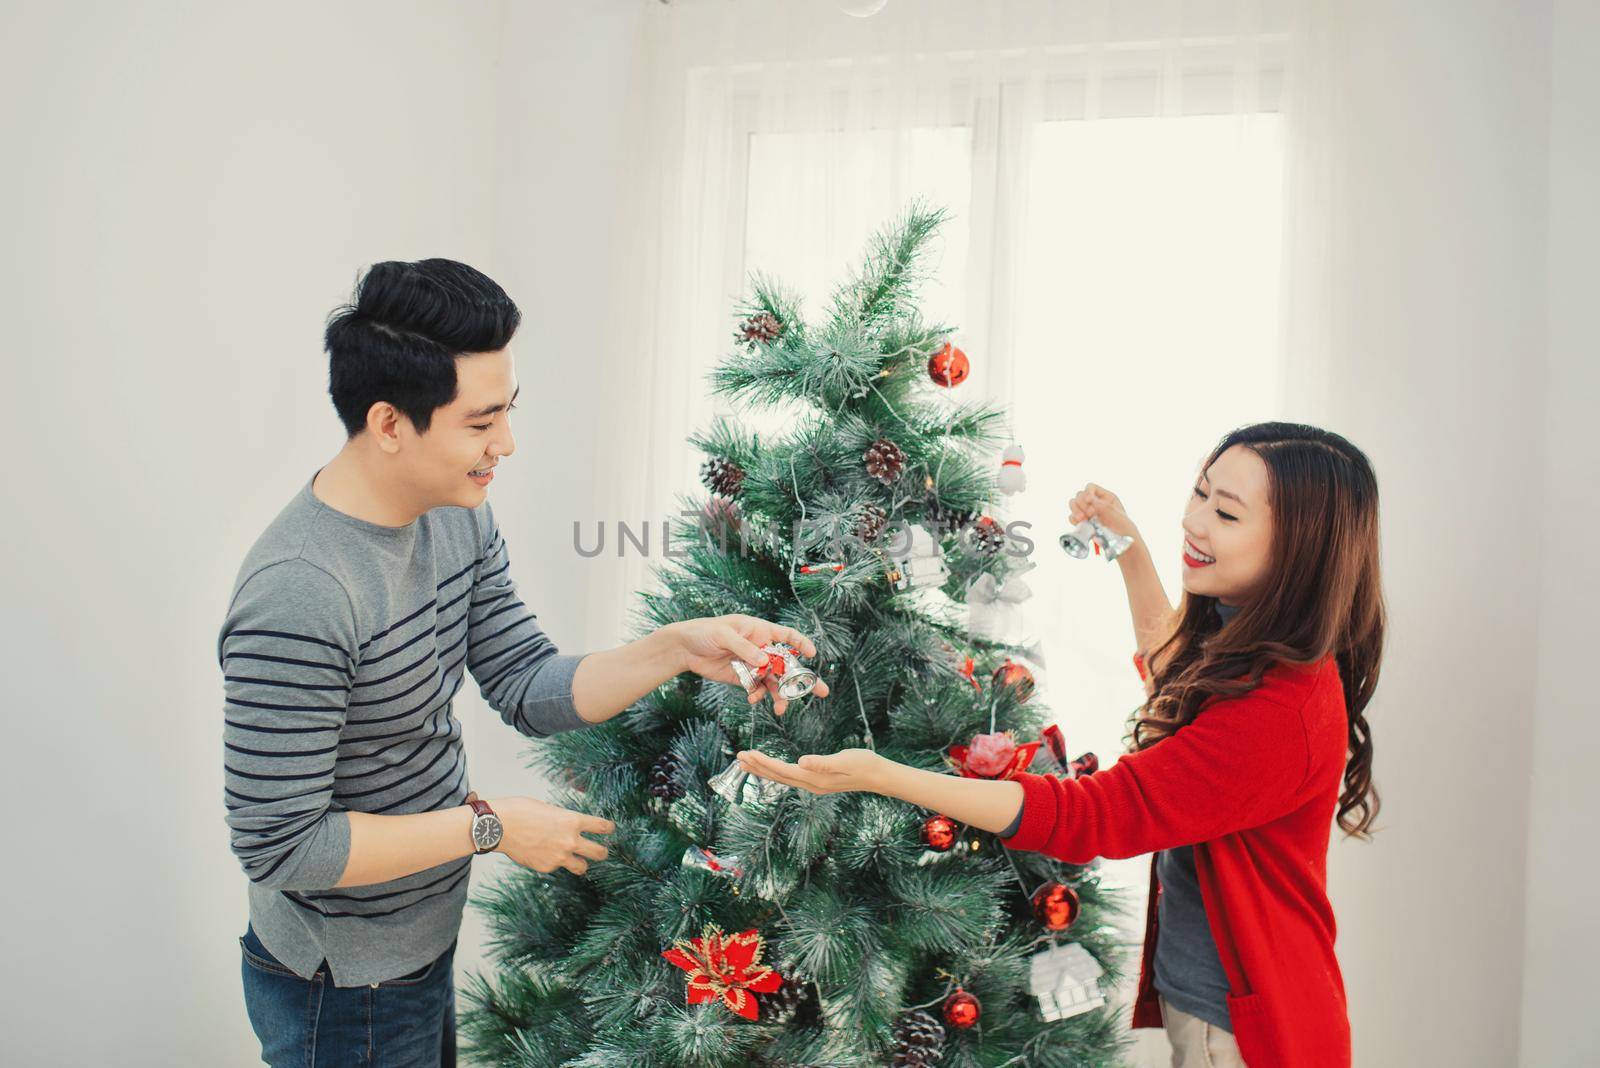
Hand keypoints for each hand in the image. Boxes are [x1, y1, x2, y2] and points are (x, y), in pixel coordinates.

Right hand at [489, 795, 613, 875]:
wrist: (499, 826)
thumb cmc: (521, 811)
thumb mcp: (549, 809)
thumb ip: (564, 820)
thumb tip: (569, 828)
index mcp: (573, 820)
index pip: (602, 826)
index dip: (608, 828)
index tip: (610, 829)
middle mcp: (570, 840)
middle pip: (600, 852)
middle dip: (603, 852)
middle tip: (602, 851)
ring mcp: (559, 856)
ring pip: (582, 867)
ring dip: (581, 864)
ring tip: (578, 861)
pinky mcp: (547, 867)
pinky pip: (558, 868)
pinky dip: (555, 863)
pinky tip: (544, 855)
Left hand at [670, 614, 829, 715]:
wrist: (684, 648)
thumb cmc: (704, 632)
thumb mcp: (724, 635)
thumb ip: (745, 648)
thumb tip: (764, 661)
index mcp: (760, 631)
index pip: (787, 636)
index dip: (801, 643)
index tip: (812, 654)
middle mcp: (760, 648)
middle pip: (787, 664)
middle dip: (803, 679)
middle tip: (821, 691)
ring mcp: (753, 664)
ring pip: (773, 681)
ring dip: (780, 695)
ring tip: (781, 710)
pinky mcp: (743, 678)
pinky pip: (757, 689)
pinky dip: (758, 696)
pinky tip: (753, 700)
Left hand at [736, 747, 884, 794]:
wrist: (879, 775)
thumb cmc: (864, 764)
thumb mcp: (844, 760)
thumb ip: (822, 763)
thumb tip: (802, 762)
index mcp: (814, 779)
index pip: (782, 770)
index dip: (763, 763)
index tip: (747, 754)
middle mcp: (811, 785)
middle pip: (778, 776)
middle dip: (757, 767)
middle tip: (738, 757)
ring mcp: (814, 785)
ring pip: (782, 778)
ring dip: (764, 770)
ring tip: (747, 764)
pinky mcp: (818, 781)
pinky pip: (790, 777)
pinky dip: (777, 771)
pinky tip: (773, 768)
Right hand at [1068, 482, 1137, 540]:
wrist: (1123, 547)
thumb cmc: (1125, 530)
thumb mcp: (1118, 516)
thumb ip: (1104, 507)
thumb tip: (1090, 499)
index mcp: (1106, 498)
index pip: (1091, 487)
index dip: (1088, 492)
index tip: (1089, 501)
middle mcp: (1095, 503)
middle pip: (1079, 495)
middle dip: (1081, 504)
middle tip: (1089, 515)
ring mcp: (1088, 513)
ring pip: (1074, 505)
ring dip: (1075, 511)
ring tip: (1083, 519)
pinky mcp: (1083, 524)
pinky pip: (1072, 518)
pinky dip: (1073, 520)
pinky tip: (1079, 524)